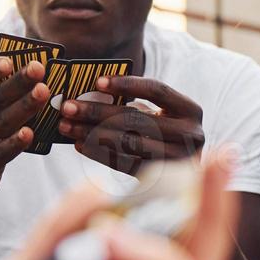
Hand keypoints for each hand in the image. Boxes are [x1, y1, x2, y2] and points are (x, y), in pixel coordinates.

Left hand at [58, 75, 204, 174]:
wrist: (184, 175)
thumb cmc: (164, 133)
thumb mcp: (160, 114)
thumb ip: (136, 104)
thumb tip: (89, 94)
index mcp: (191, 110)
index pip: (157, 90)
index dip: (127, 84)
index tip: (97, 82)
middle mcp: (190, 134)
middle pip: (137, 118)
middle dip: (97, 111)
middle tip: (68, 106)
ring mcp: (177, 159)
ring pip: (128, 142)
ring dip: (92, 133)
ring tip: (67, 126)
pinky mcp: (160, 178)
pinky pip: (125, 164)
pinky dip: (99, 153)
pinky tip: (80, 144)